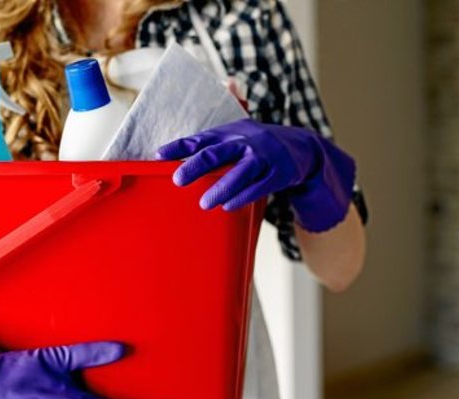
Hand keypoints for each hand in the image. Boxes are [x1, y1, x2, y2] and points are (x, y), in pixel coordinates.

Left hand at [157, 119, 355, 232]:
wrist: (300, 147)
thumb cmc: (255, 146)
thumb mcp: (234, 138)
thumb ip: (207, 146)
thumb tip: (170, 155)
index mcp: (229, 132)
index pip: (200, 139)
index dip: (179, 147)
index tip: (159, 156)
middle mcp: (246, 141)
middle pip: (218, 153)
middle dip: (197, 165)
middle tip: (178, 179)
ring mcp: (264, 157)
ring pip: (241, 172)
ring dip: (222, 188)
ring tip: (205, 203)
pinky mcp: (280, 173)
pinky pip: (260, 187)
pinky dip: (244, 197)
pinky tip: (228, 206)